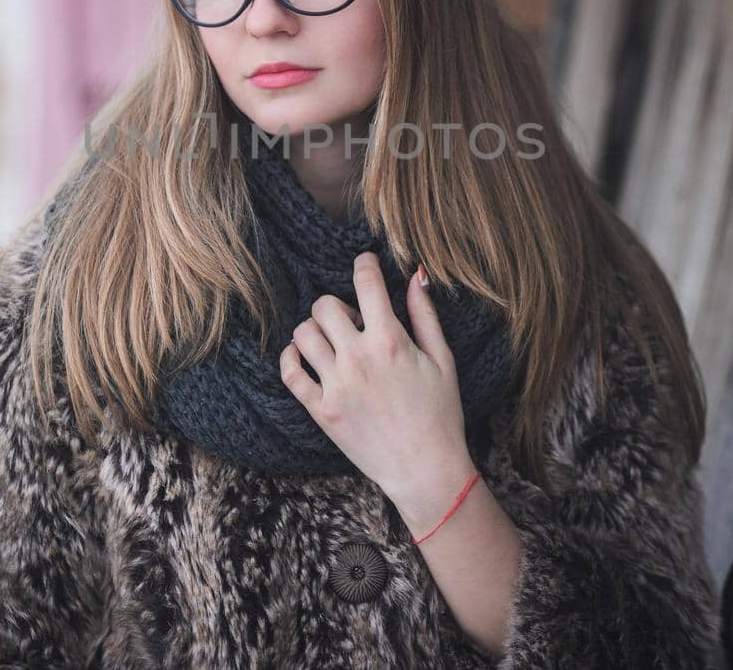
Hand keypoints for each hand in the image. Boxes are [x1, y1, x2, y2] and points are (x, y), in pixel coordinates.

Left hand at [279, 252, 474, 511]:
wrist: (425, 470)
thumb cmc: (440, 415)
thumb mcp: (443, 360)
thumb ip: (425, 316)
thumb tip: (415, 276)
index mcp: (391, 341)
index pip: (366, 283)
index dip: (364, 264)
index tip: (364, 263)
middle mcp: (358, 358)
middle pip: (325, 306)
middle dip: (336, 305)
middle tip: (352, 322)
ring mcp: (336, 385)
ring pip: (303, 333)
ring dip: (314, 330)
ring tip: (332, 342)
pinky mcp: (321, 411)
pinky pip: (289, 372)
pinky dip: (290, 357)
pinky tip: (304, 356)